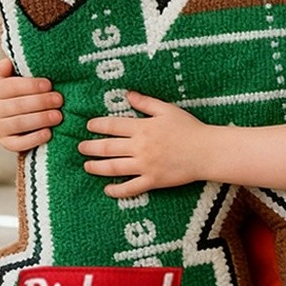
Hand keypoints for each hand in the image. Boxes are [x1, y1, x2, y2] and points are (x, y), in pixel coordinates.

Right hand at [0, 58, 63, 151]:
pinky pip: (18, 144)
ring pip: (18, 124)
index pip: (9, 86)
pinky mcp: (7, 143)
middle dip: (40, 102)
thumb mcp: (23, 78)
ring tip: (58, 116)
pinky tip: (48, 134)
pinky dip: (34, 139)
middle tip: (59, 100)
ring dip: (40, 119)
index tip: (49, 84)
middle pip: (16, 105)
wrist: (30, 118)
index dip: (30, 85)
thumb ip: (15, 70)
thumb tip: (6, 62)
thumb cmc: (30, 92)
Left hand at [79, 91, 207, 198]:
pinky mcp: (152, 181)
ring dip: (97, 167)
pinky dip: (117, 190)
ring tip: (87, 165)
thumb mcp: (167, 110)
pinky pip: (130, 188)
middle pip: (108, 148)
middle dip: (90, 147)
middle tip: (80, 147)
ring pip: (113, 168)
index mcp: (143, 128)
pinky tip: (107, 190)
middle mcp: (140, 147)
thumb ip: (146, 103)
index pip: (113, 126)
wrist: (206, 151)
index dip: (98, 125)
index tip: (88, 126)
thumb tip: (128, 94)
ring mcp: (145, 166)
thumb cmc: (189, 128)